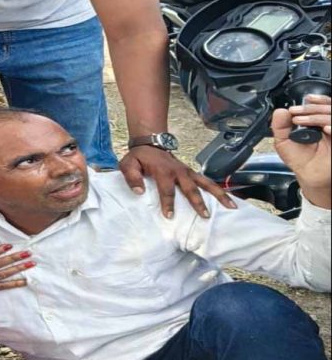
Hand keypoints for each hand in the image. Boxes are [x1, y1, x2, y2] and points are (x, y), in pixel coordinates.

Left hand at [120, 146, 235, 218]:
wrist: (150, 143)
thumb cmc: (138, 157)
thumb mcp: (128, 164)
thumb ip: (131, 177)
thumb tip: (139, 191)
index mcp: (163, 171)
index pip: (166, 189)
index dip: (167, 203)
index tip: (169, 216)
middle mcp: (179, 171)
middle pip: (191, 188)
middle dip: (198, 202)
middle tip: (205, 216)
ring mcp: (188, 172)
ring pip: (206, 183)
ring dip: (219, 194)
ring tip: (231, 207)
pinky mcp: (192, 173)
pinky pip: (207, 182)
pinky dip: (219, 190)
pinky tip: (229, 201)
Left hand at [273, 95, 330, 207]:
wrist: (308, 175)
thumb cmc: (299, 158)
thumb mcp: (283, 141)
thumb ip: (279, 126)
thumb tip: (280, 111)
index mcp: (319, 122)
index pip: (324, 105)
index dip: (317, 100)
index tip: (305, 99)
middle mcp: (329, 125)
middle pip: (329, 108)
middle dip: (311, 108)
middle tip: (296, 112)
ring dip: (317, 116)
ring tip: (300, 121)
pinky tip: (325, 128)